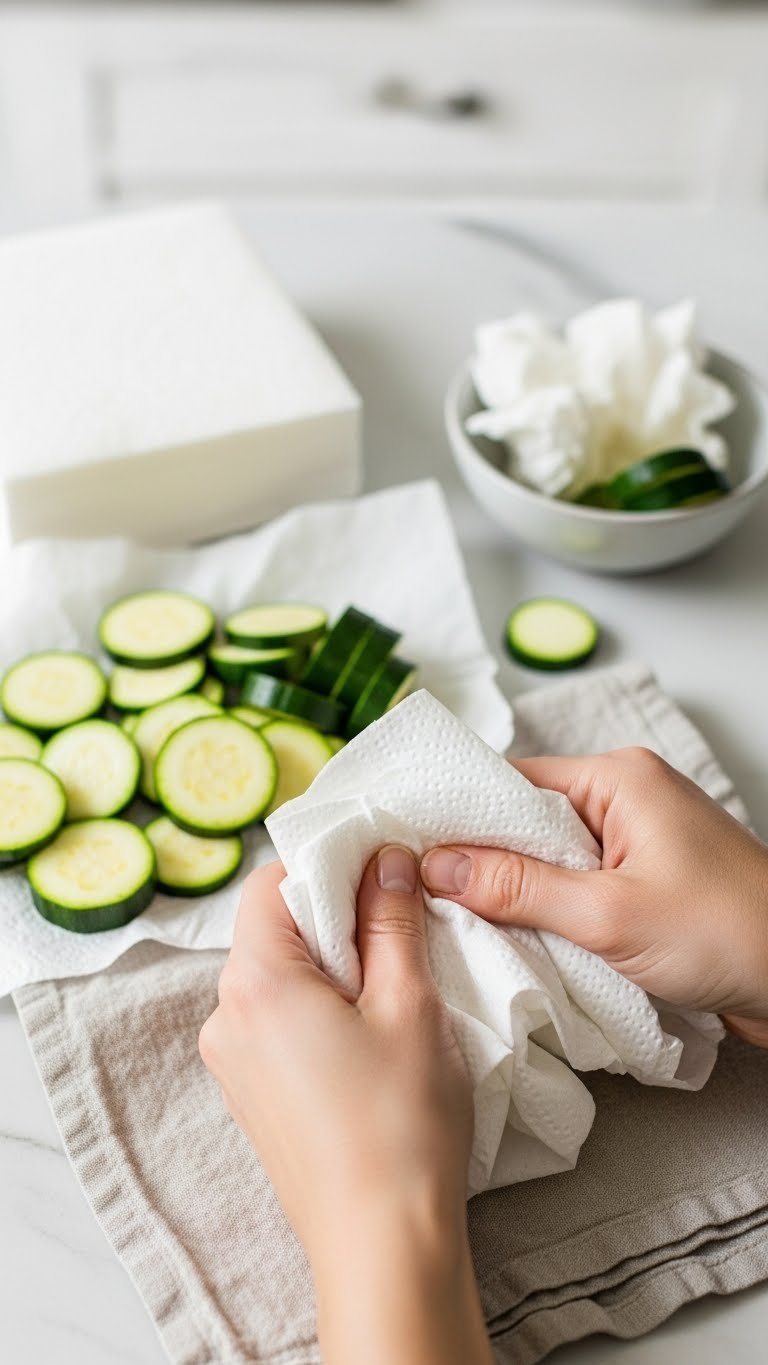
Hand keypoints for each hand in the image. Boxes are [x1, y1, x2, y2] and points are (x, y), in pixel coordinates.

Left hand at [199, 848, 492, 1364]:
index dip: (329, 863)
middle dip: (337, 916)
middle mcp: (225, 1016)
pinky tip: (371, 1034)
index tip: (384, 870)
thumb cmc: (400, 1125)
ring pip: (279, 973)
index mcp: (254, 982)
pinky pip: (278, 1018)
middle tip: (402, 931)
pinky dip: (321, 1006)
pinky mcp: (251, 1092)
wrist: (382, 1244)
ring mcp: (232, 1059)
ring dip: (333, 964)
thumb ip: (391, 920)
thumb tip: (385, 858)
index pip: (273, 881)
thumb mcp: (409, 1004)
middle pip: (273, 926)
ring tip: (393, 991)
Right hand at [421, 746, 767, 1048]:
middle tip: (422, 897)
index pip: (512, 782)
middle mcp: (626, 797)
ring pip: (550, 860)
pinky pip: (578, 886)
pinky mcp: (646, 882)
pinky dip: (550, 912)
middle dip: (482, 862)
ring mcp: (638, 840)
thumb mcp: (607, 915)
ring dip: (517, 894)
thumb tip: (436, 866)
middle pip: (526, 821)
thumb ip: (517, 888)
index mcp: (619, 777)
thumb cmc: (727, 935)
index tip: (405, 851)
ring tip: (459, 923)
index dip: (457, 817)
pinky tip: (517, 939)